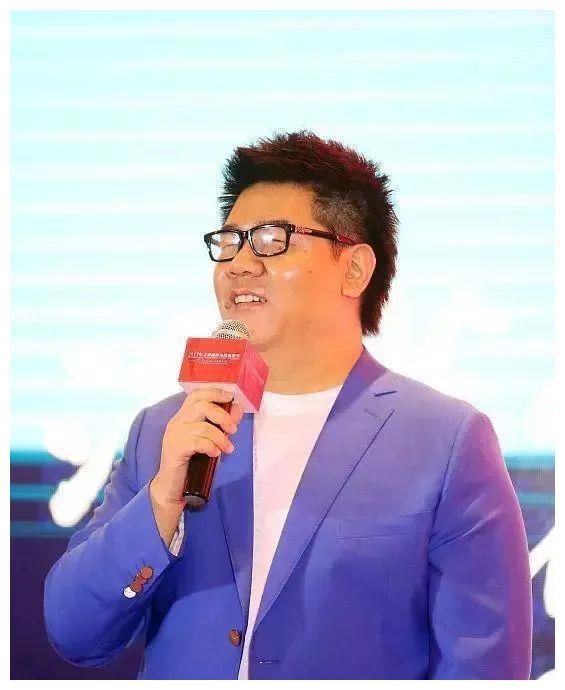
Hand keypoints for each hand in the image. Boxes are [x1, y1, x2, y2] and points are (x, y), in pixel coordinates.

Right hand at [151, 387, 243, 506]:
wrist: (173, 486)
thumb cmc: (192, 461)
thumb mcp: (211, 439)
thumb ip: (223, 423)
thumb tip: (238, 408)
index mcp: (183, 416)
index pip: (197, 394)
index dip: (215, 392)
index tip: (230, 398)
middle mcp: (176, 422)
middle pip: (202, 405)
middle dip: (223, 416)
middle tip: (233, 430)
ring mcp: (173, 435)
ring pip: (203, 426)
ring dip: (221, 437)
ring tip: (228, 448)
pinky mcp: (174, 449)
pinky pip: (197, 442)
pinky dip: (211, 447)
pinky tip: (215, 454)